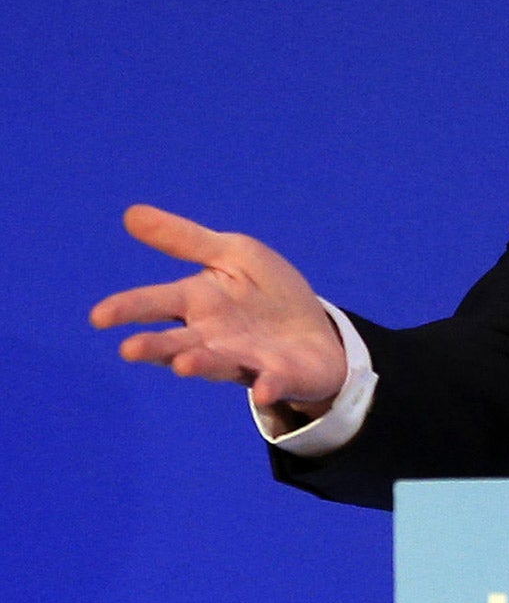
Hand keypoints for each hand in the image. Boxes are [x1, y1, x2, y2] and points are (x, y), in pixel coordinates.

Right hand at [90, 205, 347, 414]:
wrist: (316, 330)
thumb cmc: (264, 292)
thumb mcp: (232, 255)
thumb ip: (185, 240)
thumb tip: (130, 213)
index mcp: (199, 303)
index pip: (157, 303)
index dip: (129, 308)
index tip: (98, 316)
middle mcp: (213, 338)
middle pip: (178, 343)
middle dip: (156, 346)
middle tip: (130, 348)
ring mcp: (246, 359)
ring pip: (218, 365)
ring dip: (203, 365)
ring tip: (184, 365)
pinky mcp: (281, 375)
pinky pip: (274, 382)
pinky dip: (269, 386)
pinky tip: (264, 390)